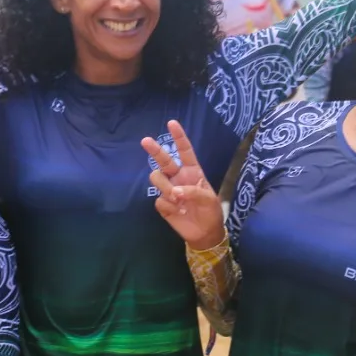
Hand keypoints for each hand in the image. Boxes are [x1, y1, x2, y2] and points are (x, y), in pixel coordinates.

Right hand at [141, 120, 225, 250]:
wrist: (204, 232)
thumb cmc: (210, 211)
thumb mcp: (209, 199)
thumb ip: (193, 192)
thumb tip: (174, 192)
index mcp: (192, 171)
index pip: (184, 151)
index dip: (178, 137)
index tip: (172, 123)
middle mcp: (178, 177)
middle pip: (163, 160)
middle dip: (154, 149)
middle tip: (145, 141)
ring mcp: (168, 189)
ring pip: (157, 178)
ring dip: (166, 188)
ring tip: (179, 200)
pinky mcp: (163, 204)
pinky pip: (159, 200)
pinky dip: (169, 207)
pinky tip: (179, 213)